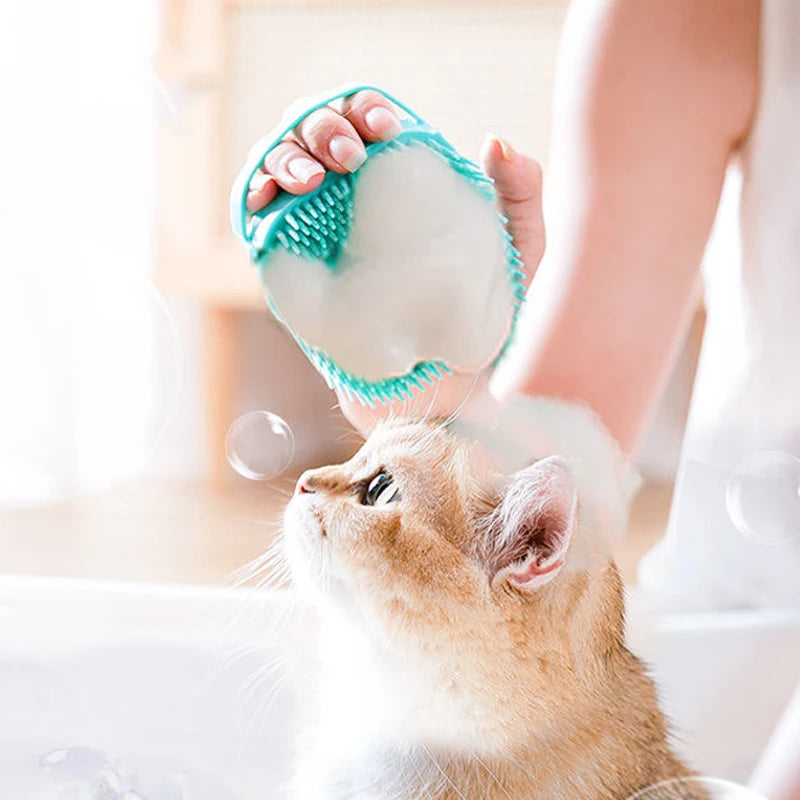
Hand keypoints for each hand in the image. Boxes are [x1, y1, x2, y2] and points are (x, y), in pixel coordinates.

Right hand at [246, 90, 544, 433]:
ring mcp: (323, 244)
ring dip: (284, 156)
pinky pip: (260, 228)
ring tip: (309, 178)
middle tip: (347, 156)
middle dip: (322, 127)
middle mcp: (358, 212)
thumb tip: (494, 140)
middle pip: (320, 140)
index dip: (364, 110)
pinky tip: (266, 200)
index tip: (384, 128)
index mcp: (405, 196)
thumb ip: (522, 205)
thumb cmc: (491, 340)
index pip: (369, 129)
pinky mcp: (296, 282)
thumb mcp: (521, 267)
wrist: (451, 412)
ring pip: (282, 172)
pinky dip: (252, 200)